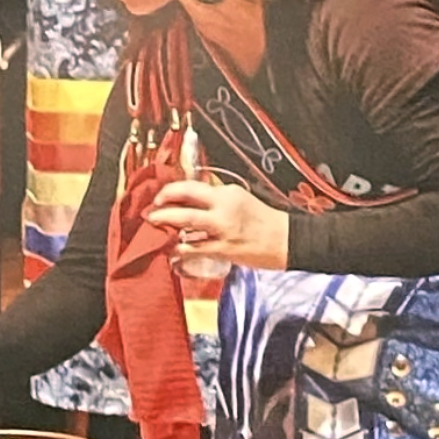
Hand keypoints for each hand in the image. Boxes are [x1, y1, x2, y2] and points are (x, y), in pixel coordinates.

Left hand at [146, 180, 289, 269]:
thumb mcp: (239, 200)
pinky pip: (195, 249)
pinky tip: (173, 252)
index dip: (171, 190)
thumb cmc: (264, 220)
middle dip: (163, 207)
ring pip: (186, 224)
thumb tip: (192, 201)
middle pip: (185, 202)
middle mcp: (223, 207)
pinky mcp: (224, 249)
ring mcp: (222, 229)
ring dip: (167, 227)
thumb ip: (216, 199)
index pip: (191, 187)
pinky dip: (180, 250)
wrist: (287, 240)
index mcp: (227, 193)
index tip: (160, 196)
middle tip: (151, 213)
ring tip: (157, 230)